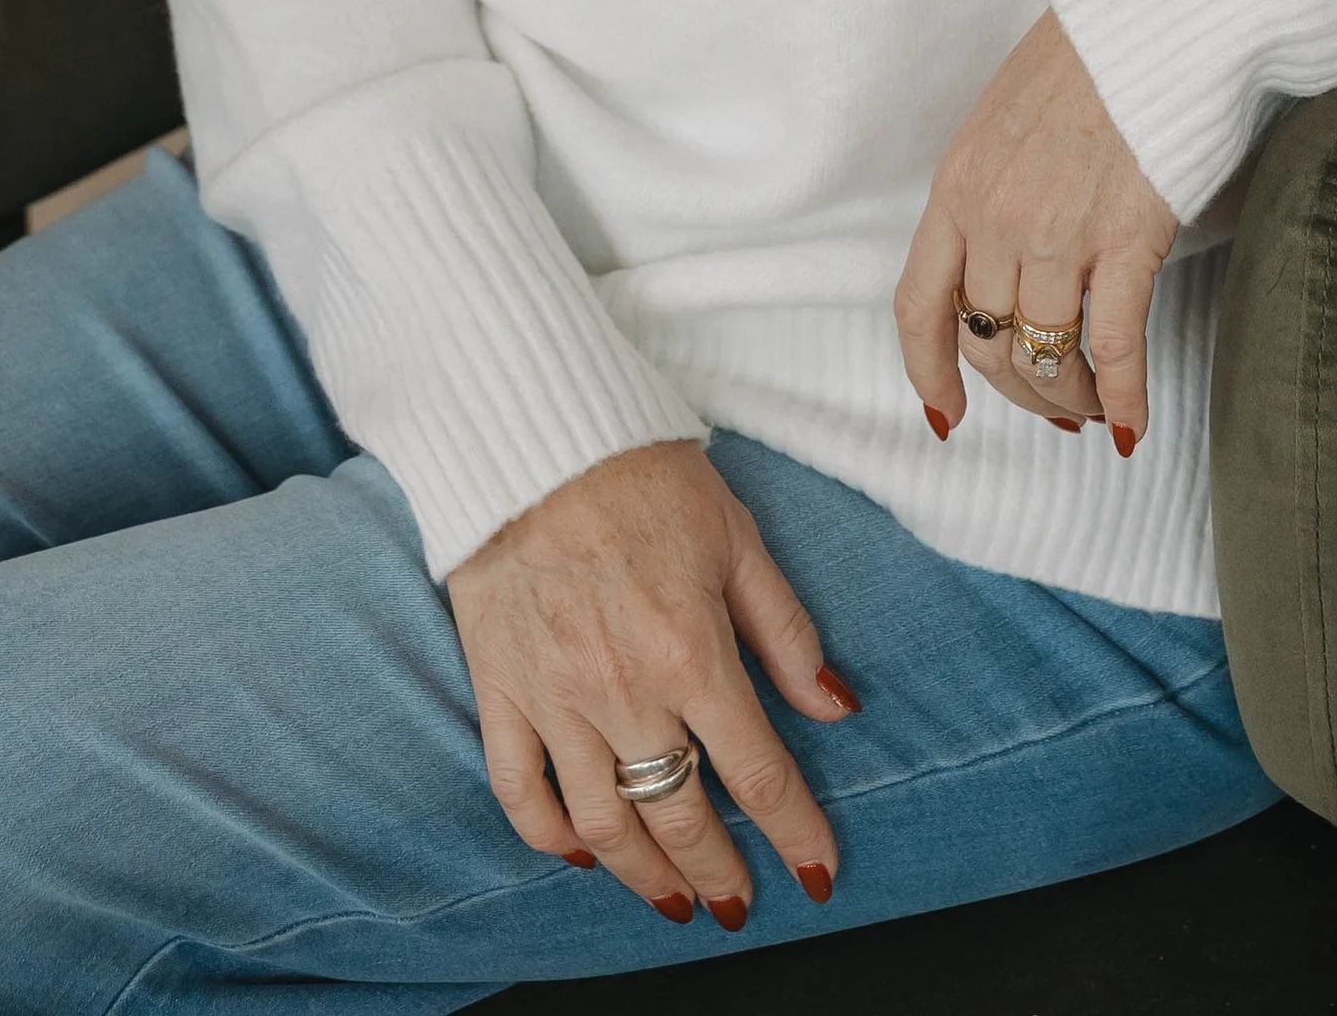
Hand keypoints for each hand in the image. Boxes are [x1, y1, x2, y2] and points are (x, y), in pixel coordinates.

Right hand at [445, 439, 857, 931]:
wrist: (532, 436)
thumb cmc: (642, 476)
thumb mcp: (737, 539)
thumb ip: (785, 631)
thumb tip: (834, 707)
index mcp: (692, 650)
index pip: (758, 773)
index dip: (795, 833)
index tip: (818, 871)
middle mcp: (624, 690)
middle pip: (681, 815)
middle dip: (718, 871)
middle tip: (737, 901)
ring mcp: (555, 697)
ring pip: (604, 824)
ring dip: (644, 875)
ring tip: (673, 899)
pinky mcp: (501, 690)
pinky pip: (521, 793)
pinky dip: (552, 837)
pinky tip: (583, 850)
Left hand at [895, 8, 1178, 452]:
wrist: (1154, 13)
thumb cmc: (1086, 56)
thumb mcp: (1004, 120)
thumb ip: (990, 189)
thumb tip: (998, 259)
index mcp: (956, 185)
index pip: (918, 306)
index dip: (929, 373)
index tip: (947, 414)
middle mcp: (995, 219)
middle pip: (987, 342)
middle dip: (1018, 388)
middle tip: (1053, 404)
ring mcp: (1058, 233)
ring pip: (1046, 356)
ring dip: (1070, 398)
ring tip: (1096, 407)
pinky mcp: (1127, 240)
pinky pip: (1113, 346)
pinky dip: (1124, 396)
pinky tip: (1133, 423)